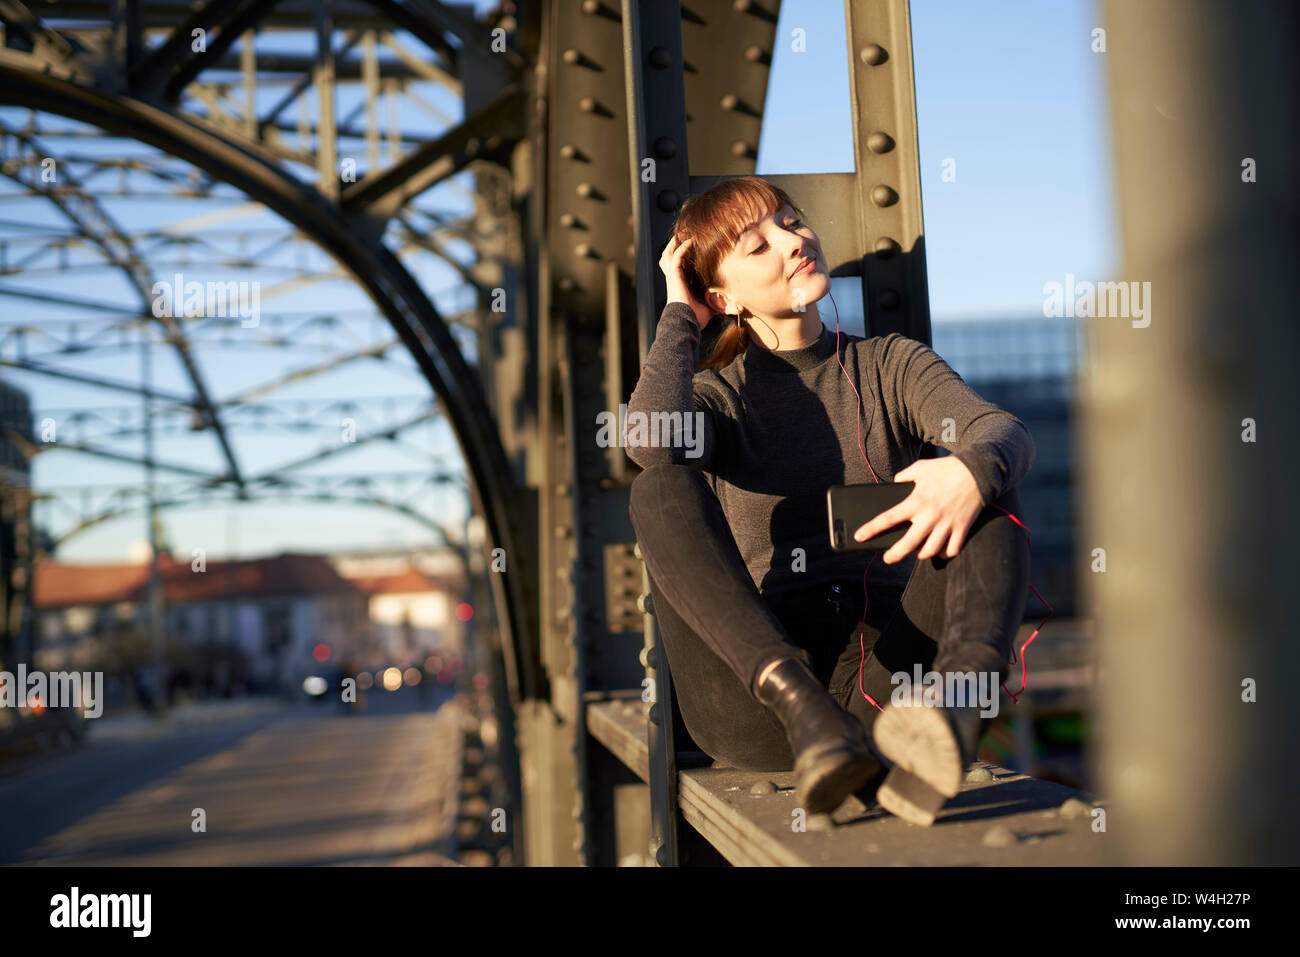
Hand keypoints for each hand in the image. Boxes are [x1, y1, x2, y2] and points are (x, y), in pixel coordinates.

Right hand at [659, 235, 713, 328]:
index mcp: (681, 283)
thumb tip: (739, 308)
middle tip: (686, 235)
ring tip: (685, 233)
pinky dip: (683, 247)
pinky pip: (676, 256)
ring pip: (668, 253)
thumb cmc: (696, 318)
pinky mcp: (674, 275)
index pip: (680, 265)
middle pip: (669, 257)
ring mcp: (673, 275)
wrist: (687, 322)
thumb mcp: (711, 307)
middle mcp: (675, 278)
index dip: (685, 255)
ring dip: (676, 242)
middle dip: (675, 245)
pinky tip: (691, 241)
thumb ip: (722, 304)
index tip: (698, 246)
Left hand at [852, 457, 983, 563]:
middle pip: (909, 544)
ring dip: (921, 554)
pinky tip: (939, 550)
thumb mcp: (921, 468)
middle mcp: (930, 516)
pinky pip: (952, 549)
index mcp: (916, 501)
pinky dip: (944, 553)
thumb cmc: (947, 469)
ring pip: (930, 550)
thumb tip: (896, 481)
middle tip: (887, 558)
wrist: (978, 471)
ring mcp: (947, 524)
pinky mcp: (962, 528)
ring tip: (916, 552)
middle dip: (895, 554)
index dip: (871, 529)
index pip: (888, 518)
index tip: (859, 537)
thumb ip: (905, 475)